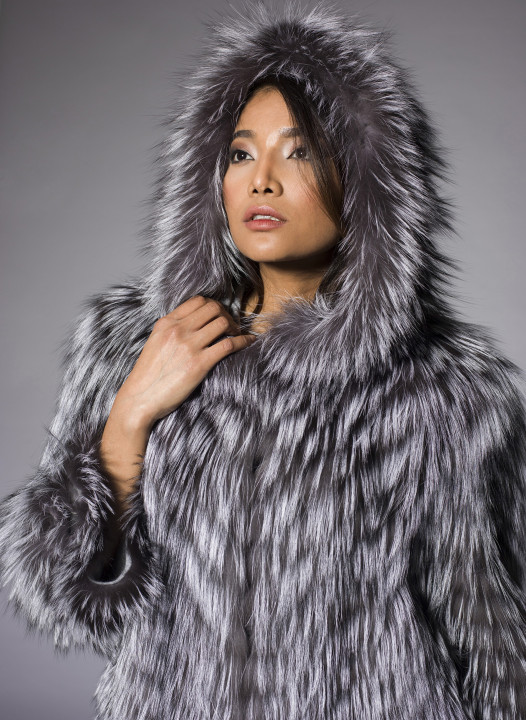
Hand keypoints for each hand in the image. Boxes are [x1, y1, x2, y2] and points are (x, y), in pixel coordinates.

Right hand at [114, 295, 255, 430]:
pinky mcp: (199, 364)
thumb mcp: (155, 343)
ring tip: (237, 335)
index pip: (197, 301)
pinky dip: (243, 341)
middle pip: (213, 308)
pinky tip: (249, 342)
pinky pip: (229, 344)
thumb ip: (172, 330)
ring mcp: (189, 346)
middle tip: (231, 326)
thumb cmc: (148, 375)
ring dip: (235, 327)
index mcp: (166, 323)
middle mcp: (178, 330)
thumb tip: (193, 324)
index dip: (213, 305)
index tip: (219, 315)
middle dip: (227, 314)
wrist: (139, 399)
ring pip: (222, 323)